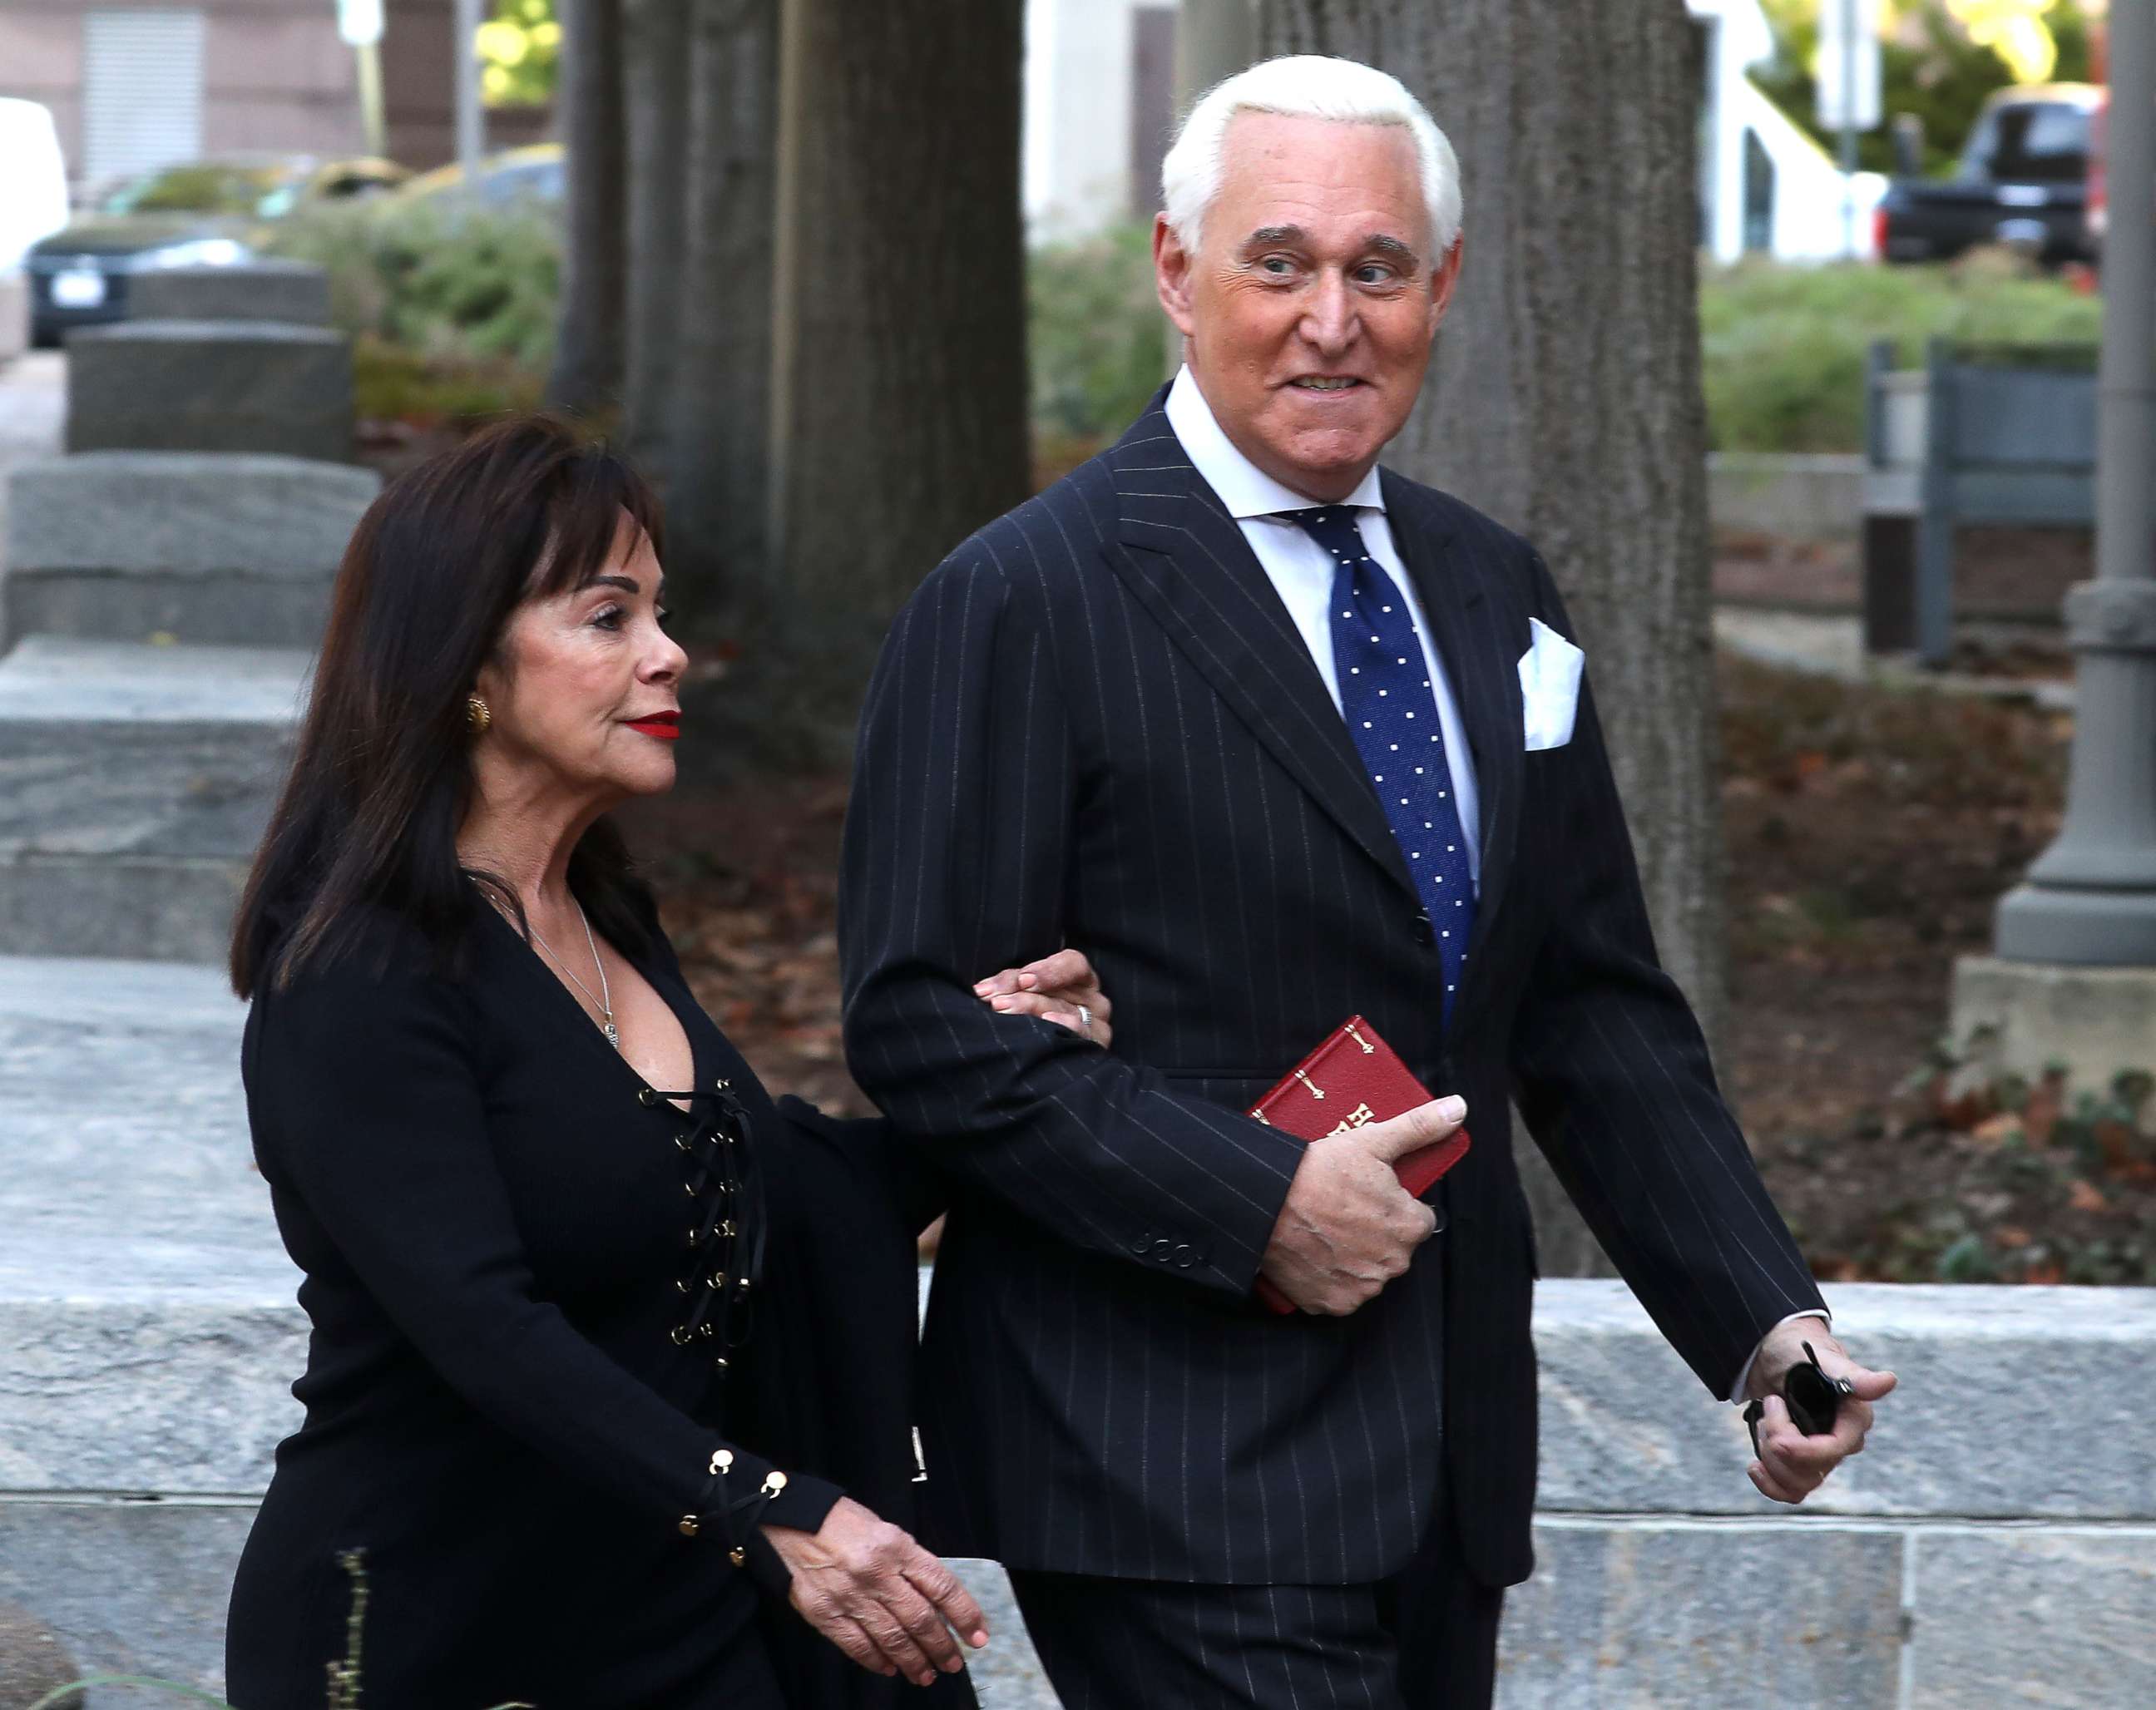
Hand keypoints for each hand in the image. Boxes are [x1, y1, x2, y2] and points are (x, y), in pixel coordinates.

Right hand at [761, 1497, 988, 1685]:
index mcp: (897, 1546)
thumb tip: (935, 1598)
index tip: (978, 1636)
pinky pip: (858, 1646)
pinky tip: (891, 1668)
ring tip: (926, 1674)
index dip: (965, 1615)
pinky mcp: (825, 1613)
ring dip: (914, 1661)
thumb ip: (909, 1562)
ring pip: (893, 1638)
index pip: (942, 1586)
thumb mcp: (885, 1529)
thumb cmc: (842, 1522)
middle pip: (921, 1619)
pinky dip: (877, 1661)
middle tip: (954, 1663)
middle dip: (942, 1646)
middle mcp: (877, 1573)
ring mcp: (850, 1596)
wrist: (788, 1522)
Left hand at [973, 948, 1113, 1048]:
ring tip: (1003, 1010)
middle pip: (1064, 988)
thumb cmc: (1029, 1022)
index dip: (1048, 969)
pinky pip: (1086, 1033)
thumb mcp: (1022, 996)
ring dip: (1033, 1008)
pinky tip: (1049, 1022)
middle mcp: (1092, 998)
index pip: (1072, 963)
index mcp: (1079, 979)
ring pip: (1067, 1010)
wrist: (1040, 1071)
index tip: (1022, 979)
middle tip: (996, 1001)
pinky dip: (1067, 1025)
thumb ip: (1010, 988)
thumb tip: (981, 990)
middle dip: (1026, 993)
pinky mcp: (1096, 1046)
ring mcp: (1097, 1023)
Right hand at [1256, 1097, 1459, 1314]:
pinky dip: (1330, 1280)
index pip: (1418, 1220)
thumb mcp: (1373, 1140)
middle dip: (1376, 1233)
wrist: (1265, 1202)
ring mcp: (1361, 1289)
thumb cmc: (1319, 1172)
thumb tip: (1458, 1108)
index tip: (1369, 1195)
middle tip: (1344, 1208)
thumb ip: (1421, 1127)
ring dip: (1355, 1258)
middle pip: (1393, 1248)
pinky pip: (1340, 1294)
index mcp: (1409, 1228)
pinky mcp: (1331, 1304)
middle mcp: (1392, 1265)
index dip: (1394, 1205)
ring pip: (1368, 1272)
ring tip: (1326, 1230)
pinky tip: (1314, 1254)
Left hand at [1743, 1326, 1897, 1504]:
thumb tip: (1888, 1381)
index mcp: (1854, 1420)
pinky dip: (1770, 1485)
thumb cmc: (1798, 1350)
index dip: (1802, 1449)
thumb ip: (1852, 1376)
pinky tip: (1755, 1466)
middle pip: (1812, 1470)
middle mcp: (1842, 1442)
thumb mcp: (1820, 1357)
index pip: (1833, 1450)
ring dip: (1771, 1459)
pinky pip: (1792, 1491)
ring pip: (1799, 1484)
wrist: (1772, 1354)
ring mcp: (1821, 1455)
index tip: (1775, 1429)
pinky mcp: (1801, 1462)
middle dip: (1778, 1444)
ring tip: (1763, 1422)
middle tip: (1769, 1405)